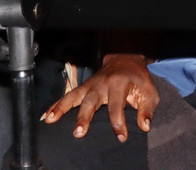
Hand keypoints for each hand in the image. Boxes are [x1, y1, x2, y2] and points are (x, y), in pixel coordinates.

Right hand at [40, 54, 157, 141]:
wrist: (126, 59)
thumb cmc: (138, 78)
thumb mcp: (149, 92)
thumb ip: (147, 110)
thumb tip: (144, 126)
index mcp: (119, 83)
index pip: (117, 106)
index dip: (119, 123)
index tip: (121, 136)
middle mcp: (102, 83)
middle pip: (91, 101)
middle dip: (84, 117)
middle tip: (79, 132)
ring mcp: (89, 85)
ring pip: (73, 96)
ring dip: (61, 108)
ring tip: (50, 120)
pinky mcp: (82, 87)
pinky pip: (67, 96)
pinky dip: (55, 105)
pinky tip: (46, 116)